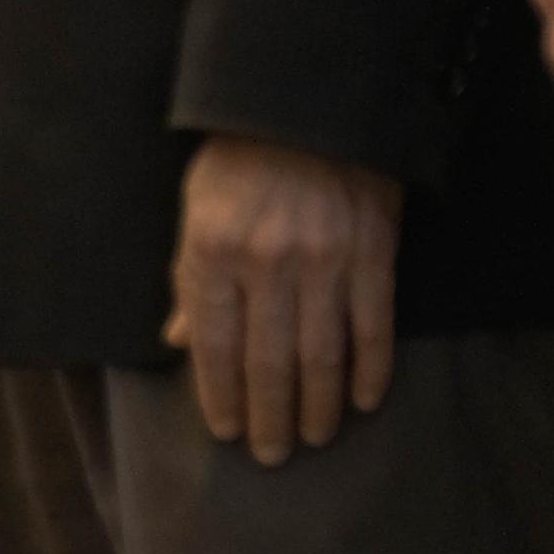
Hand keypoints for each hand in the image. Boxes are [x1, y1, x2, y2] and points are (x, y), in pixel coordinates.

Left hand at [162, 134, 400, 464]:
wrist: (310, 100)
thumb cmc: (240, 155)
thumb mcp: (196, 207)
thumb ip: (190, 276)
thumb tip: (179, 340)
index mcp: (214, 248)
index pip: (215, 345)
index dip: (219, 395)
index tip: (225, 430)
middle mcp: (268, 262)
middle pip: (269, 363)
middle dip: (269, 417)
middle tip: (271, 454)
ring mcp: (325, 261)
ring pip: (322, 357)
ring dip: (318, 407)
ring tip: (313, 438)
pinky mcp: (373, 254)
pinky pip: (373, 327)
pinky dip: (370, 371)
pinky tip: (363, 401)